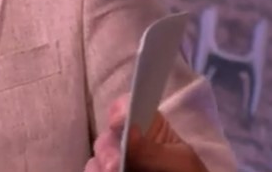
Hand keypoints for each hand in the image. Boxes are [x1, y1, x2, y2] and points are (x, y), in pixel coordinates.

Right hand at [85, 95, 206, 171]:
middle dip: (109, 148)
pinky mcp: (109, 170)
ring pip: (98, 154)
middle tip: (115, 167)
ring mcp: (119, 159)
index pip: (131, 106)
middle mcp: (131, 141)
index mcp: (151, 127)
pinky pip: (93, 168)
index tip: (117, 123)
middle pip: (109, 133)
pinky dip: (95, 170)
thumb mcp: (178, 164)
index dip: (121, 109)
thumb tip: (128, 130)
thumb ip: (153, 151)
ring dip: (100, 162)